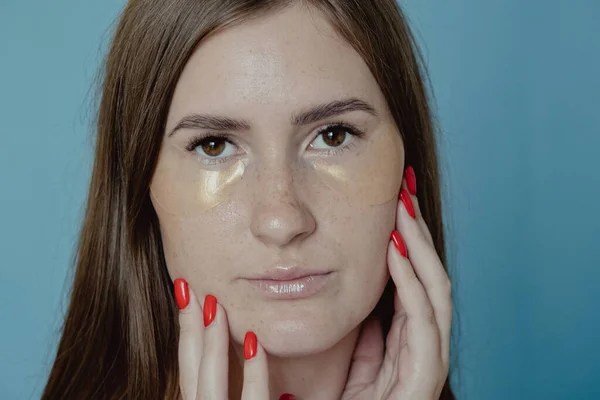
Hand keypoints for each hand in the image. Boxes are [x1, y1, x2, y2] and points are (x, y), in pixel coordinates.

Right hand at [174, 282, 269, 398]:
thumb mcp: (250, 396)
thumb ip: (246, 383)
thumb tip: (255, 345)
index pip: (189, 368)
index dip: (186, 331)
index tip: (185, 292)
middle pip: (190, 370)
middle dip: (189, 328)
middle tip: (186, 286)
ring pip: (210, 383)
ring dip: (212, 343)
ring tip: (214, 306)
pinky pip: (253, 399)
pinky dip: (254, 374)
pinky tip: (255, 344)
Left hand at [342, 167, 451, 398]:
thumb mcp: (354, 362)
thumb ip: (367, 334)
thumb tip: (371, 302)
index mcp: (407, 343)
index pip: (415, 283)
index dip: (408, 243)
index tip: (395, 203)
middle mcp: (423, 350)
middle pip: (430, 281)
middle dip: (419, 236)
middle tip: (403, 193)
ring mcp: (426, 366)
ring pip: (434, 296)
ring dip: (420, 250)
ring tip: (403, 211)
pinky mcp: (421, 383)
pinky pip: (422, 326)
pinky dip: (412, 286)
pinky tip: (397, 253)